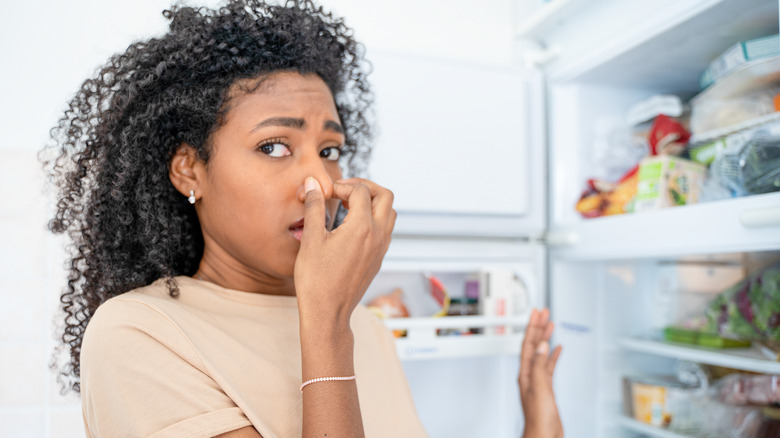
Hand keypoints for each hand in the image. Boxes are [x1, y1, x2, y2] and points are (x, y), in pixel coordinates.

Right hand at [293, 177, 395, 327]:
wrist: (328, 313)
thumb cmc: (316, 280)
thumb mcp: (310, 239)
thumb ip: (314, 207)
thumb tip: (313, 184)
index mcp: (362, 227)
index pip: (360, 191)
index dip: (342, 185)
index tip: (326, 192)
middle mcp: (378, 236)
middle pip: (385, 196)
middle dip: (366, 187)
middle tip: (345, 189)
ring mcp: (381, 248)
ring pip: (389, 213)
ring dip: (373, 202)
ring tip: (350, 205)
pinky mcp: (378, 259)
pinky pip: (386, 230)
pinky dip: (374, 219)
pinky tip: (353, 226)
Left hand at [519, 308, 562, 437]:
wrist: (544, 435)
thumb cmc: (539, 418)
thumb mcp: (540, 388)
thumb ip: (540, 366)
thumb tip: (542, 345)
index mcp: (526, 373)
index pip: (528, 343)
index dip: (532, 326)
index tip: (537, 312)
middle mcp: (530, 374)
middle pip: (534, 345)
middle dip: (538, 327)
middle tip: (544, 311)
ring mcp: (538, 380)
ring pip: (542, 353)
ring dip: (546, 337)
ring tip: (550, 324)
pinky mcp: (546, 387)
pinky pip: (549, 365)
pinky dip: (553, 355)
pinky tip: (557, 348)